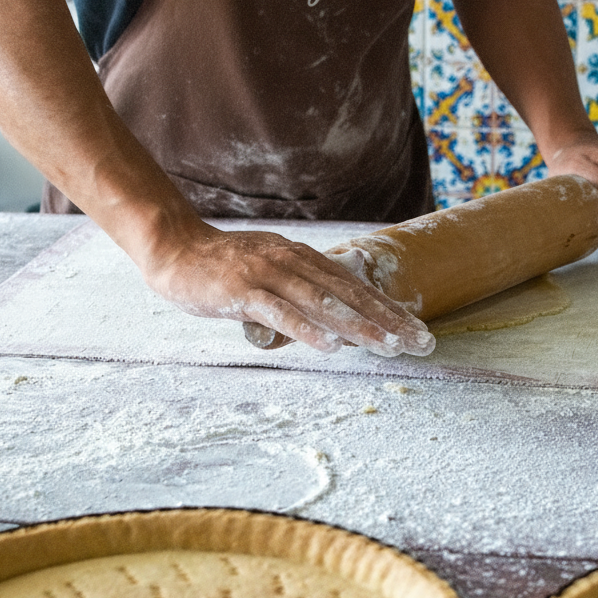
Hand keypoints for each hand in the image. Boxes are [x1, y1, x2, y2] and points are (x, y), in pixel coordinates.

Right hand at [142, 222, 435, 356]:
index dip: (390, 311)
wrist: (175, 249)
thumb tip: (336, 324)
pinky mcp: (244, 291)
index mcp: (305, 260)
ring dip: (359, 326)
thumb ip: (303, 294)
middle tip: (421, 344)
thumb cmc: (225, 270)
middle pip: (350, 295)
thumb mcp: (273, 276)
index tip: (420, 333)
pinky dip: (307, 330)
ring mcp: (269, 275)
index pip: (357, 288)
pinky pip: (281, 314)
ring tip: (388, 347)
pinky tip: (330, 346)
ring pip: (323, 304)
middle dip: (389, 321)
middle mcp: (294, 263)